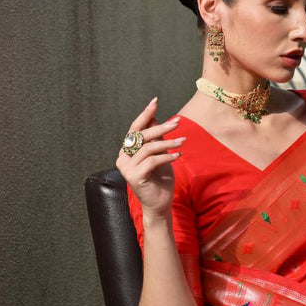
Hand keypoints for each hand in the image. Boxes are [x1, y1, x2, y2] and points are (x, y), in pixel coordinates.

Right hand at [115, 97, 185, 216]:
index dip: (145, 114)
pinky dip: (166, 157)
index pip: (135, 128)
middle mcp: (122, 157)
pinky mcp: (134, 177)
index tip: (155, 101)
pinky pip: (152, 161)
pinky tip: (177, 157)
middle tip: (177, 123)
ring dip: (167, 143)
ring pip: (147, 148)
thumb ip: (155, 137)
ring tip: (182, 142)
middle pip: (141, 136)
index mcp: (127, 150)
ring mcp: (126, 168)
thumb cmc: (160, 178)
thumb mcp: (159, 153)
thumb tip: (154, 117)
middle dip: (160, 127)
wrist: (160, 204)